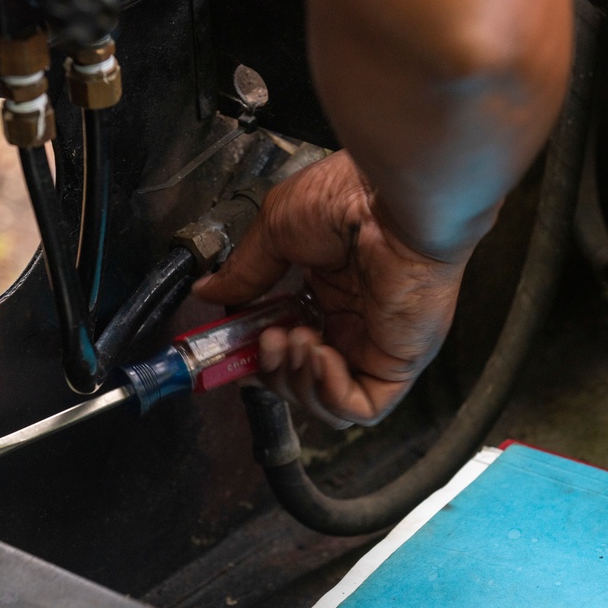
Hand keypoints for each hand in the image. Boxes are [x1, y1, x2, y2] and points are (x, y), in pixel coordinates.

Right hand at [193, 151, 478, 426]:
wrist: (392, 200)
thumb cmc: (345, 200)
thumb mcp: (275, 231)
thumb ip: (244, 272)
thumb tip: (207, 292)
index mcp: (330, 292)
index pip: (288, 345)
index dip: (258, 356)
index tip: (234, 347)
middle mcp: (354, 323)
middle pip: (302, 379)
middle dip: (273, 370)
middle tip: (266, 339)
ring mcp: (377, 346)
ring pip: (328, 401)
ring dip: (298, 382)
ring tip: (294, 339)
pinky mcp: (400, 361)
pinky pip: (364, 406)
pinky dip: (330, 393)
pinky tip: (320, 354)